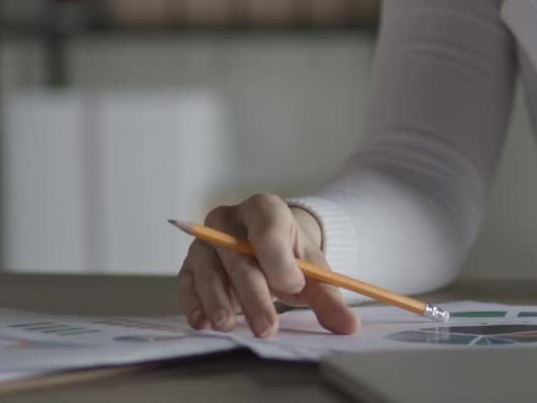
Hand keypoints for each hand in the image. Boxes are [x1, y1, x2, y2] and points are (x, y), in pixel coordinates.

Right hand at [176, 194, 358, 337]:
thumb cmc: (289, 258)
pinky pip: (187, 282)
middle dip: (253, 294)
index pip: (267, 229)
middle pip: (238, 256)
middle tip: (266, 327)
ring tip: (229, 326)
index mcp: (265, 210)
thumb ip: (329, 298)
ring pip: (208, 271)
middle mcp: (229, 219)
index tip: (293, 286)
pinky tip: (203, 323)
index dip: (278, 259)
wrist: (267, 251)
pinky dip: (193, 303)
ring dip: (218, 300)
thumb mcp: (313, 272)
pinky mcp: (189, 264)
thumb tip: (349, 326)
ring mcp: (205, 241)